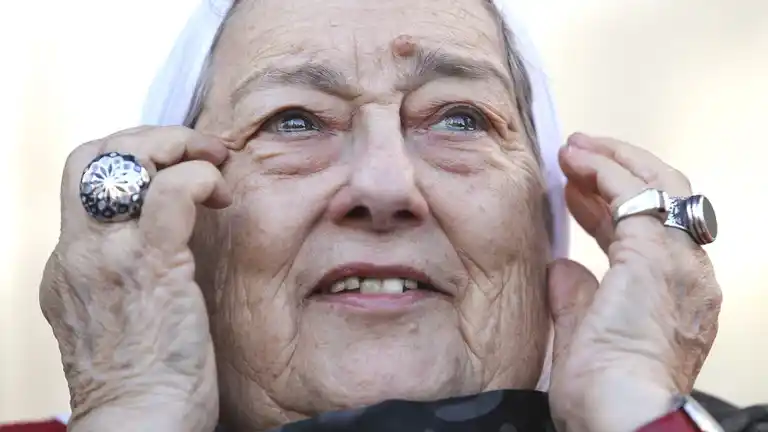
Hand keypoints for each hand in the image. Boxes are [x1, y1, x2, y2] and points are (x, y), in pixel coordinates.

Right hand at [39, 126, 232, 430]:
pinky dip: (199, 175)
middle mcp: (80, 252)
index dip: (131, 157)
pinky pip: (172, 191)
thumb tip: (166, 240)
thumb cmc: (144, 381)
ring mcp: (111, 255)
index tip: (175, 165)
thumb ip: (124, 275)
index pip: (85, 179)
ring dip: (179, 144)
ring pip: (126, 156)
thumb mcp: (116, 318)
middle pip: (92, 154)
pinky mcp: (152, 265)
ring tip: (215, 164)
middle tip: (197, 150)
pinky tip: (220, 194)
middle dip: (148, 136)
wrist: (140, 424)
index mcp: (70, 264)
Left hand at [547, 133, 721, 431]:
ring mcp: (678, 260)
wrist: (619, 413)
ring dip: (612, 161)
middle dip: (618, 172)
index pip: (646, 234)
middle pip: (664, 200)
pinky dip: (604, 169)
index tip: (576, 194)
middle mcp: (689, 273)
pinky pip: (632, 192)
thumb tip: (563, 269)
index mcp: (674, 297)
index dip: (608, 210)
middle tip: (578, 155)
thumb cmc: (603, 393)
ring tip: (575, 147)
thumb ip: (576, 299)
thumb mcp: (585, 336)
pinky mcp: (655, 251)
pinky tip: (576, 159)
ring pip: (658, 185)